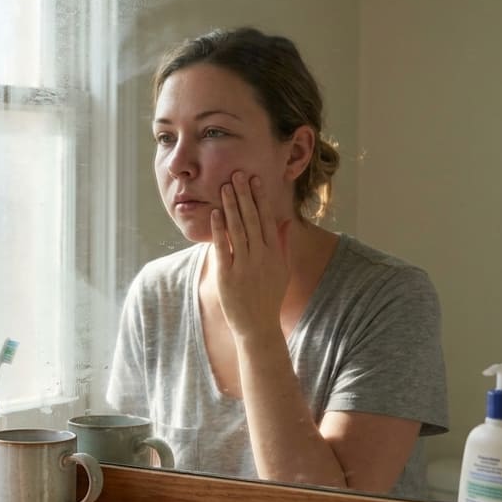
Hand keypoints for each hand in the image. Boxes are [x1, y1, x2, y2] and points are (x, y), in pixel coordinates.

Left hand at [209, 172, 290, 343]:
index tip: (255, 180)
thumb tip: (286, 220)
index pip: (268, 219)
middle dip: (244, 195)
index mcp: (274, 254)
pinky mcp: (227, 276)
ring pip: (238, 229)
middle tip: (237, 174)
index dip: (261, 198)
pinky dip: (219, 230)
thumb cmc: (270, 298)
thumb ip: (284, 244)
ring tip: (225, 187)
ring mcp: (244, 265)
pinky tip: (215, 213)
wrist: (258, 327)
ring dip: (231, 206)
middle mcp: (261, 257)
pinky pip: (223, 248)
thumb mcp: (282, 270)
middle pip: (252, 219)